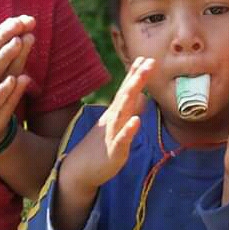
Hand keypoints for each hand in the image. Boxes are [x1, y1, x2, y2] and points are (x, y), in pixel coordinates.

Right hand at [64, 57, 154, 190]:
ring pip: (122, 112)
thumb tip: (143, 98)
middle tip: (149, 61)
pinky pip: (122, 139)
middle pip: (125, 96)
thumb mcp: (117, 127)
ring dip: (131, 96)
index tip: (146, 58)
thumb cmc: (100, 147)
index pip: (126, 90)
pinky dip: (129, 130)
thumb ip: (129, 112)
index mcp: (115, 114)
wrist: (79, 171)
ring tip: (140, 81)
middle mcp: (113, 119)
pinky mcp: (113, 151)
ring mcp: (112, 134)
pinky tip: (136, 121)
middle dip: (137, 78)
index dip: (136, 75)